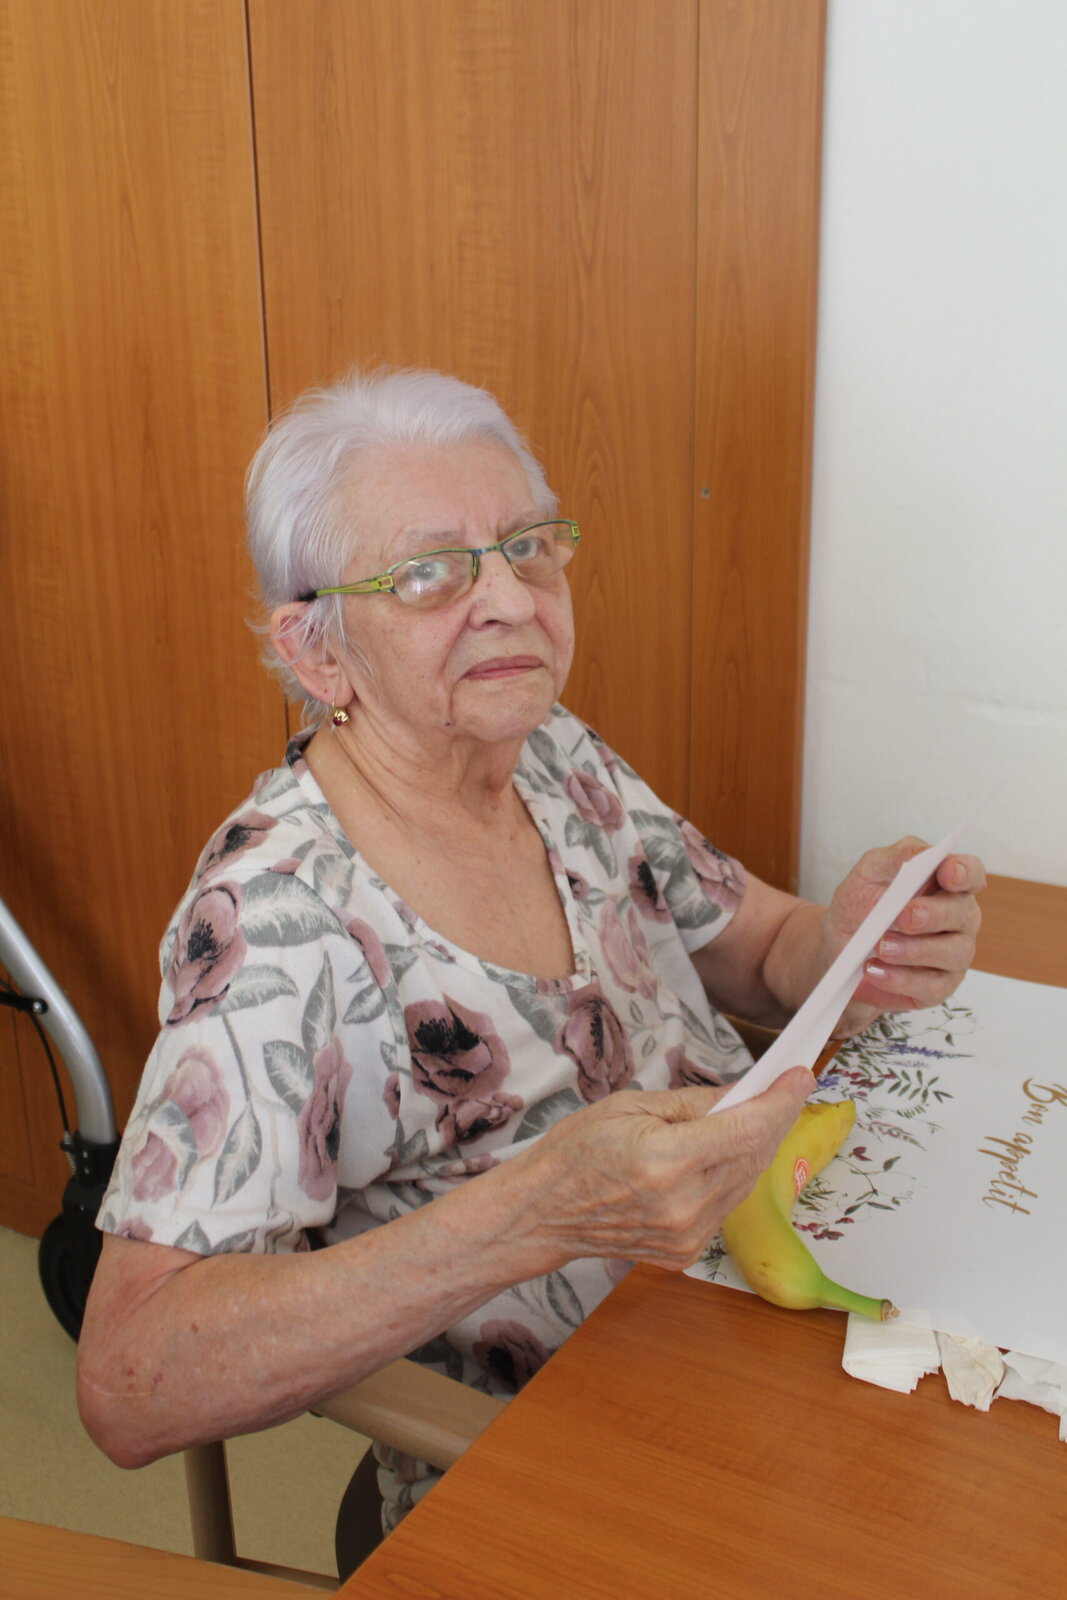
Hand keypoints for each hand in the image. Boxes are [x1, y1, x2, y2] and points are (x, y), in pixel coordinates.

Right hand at [520, 1067, 812, 1271]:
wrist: (543, 1211)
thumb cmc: (576, 1150)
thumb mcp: (630, 1105)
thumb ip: (693, 1104)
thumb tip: (742, 1096)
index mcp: (666, 1161)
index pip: (747, 1128)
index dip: (781, 1100)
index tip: (800, 1076)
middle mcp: (684, 1204)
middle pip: (754, 1155)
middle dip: (775, 1118)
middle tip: (784, 1088)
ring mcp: (686, 1234)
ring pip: (746, 1182)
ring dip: (757, 1146)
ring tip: (754, 1116)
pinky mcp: (685, 1252)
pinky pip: (726, 1205)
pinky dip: (732, 1175)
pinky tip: (721, 1155)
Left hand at [820, 838, 984, 1036]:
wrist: (838, 948)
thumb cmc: (861, 906)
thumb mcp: (870, 872)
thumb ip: (898, 856)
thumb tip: (923, 852)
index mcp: (946, 885)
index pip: (970, 874)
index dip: (964, 872)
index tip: (947, 872)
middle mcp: (958, 919)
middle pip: (962, 913)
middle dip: (933, 914)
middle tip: (903, 916)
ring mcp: (952, 955)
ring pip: (952, 953)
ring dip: (914, 950)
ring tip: (881, 947)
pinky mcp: (937, 987)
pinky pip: (930, 986)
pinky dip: (900, 978)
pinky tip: (875, 969)